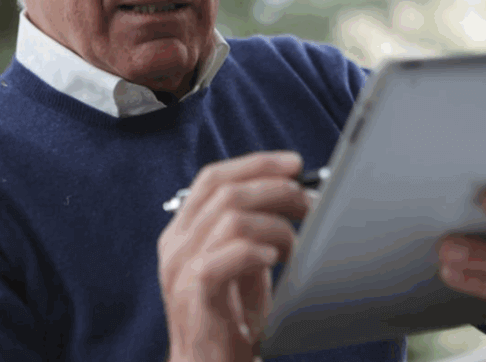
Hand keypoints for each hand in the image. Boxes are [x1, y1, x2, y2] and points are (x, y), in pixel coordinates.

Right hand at [158, 152, 312, 361]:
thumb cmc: (228, 320)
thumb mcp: (241, 265)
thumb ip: (252, 230)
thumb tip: (291, 196)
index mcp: (183, 231)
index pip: (213, 178)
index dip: (256, 164)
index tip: (293, 164)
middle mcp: (177, 245)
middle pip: (226, 191)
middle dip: (276, 189)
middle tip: (308, 202)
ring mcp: (181, 269)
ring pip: (230, 218)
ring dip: (275, 224)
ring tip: (294, 245)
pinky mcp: (194, 294)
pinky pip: (224, 258)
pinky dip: (256, 251)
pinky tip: (274, 259)